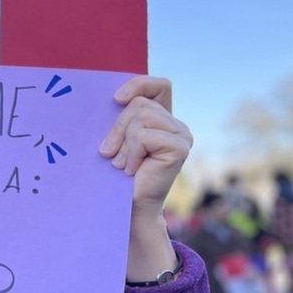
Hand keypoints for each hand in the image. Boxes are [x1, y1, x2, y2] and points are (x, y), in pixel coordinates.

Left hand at [99, 76, 191, 280]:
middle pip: (140, 104)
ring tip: (123, 164)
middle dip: (117, 128)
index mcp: (164, 120)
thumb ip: (123, 118)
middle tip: (110, 154)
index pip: (160, 86)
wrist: (127, 208)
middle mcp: (178, 126)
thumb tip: (113, 97)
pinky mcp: (180, 148)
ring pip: (141, 118)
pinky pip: (144, 135)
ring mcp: (182, 136)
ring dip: (124, 142)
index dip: (139, 85)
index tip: (116, 99)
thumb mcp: (118, 139)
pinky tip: (133, 169)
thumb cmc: (117, 175)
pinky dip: (131, 152)